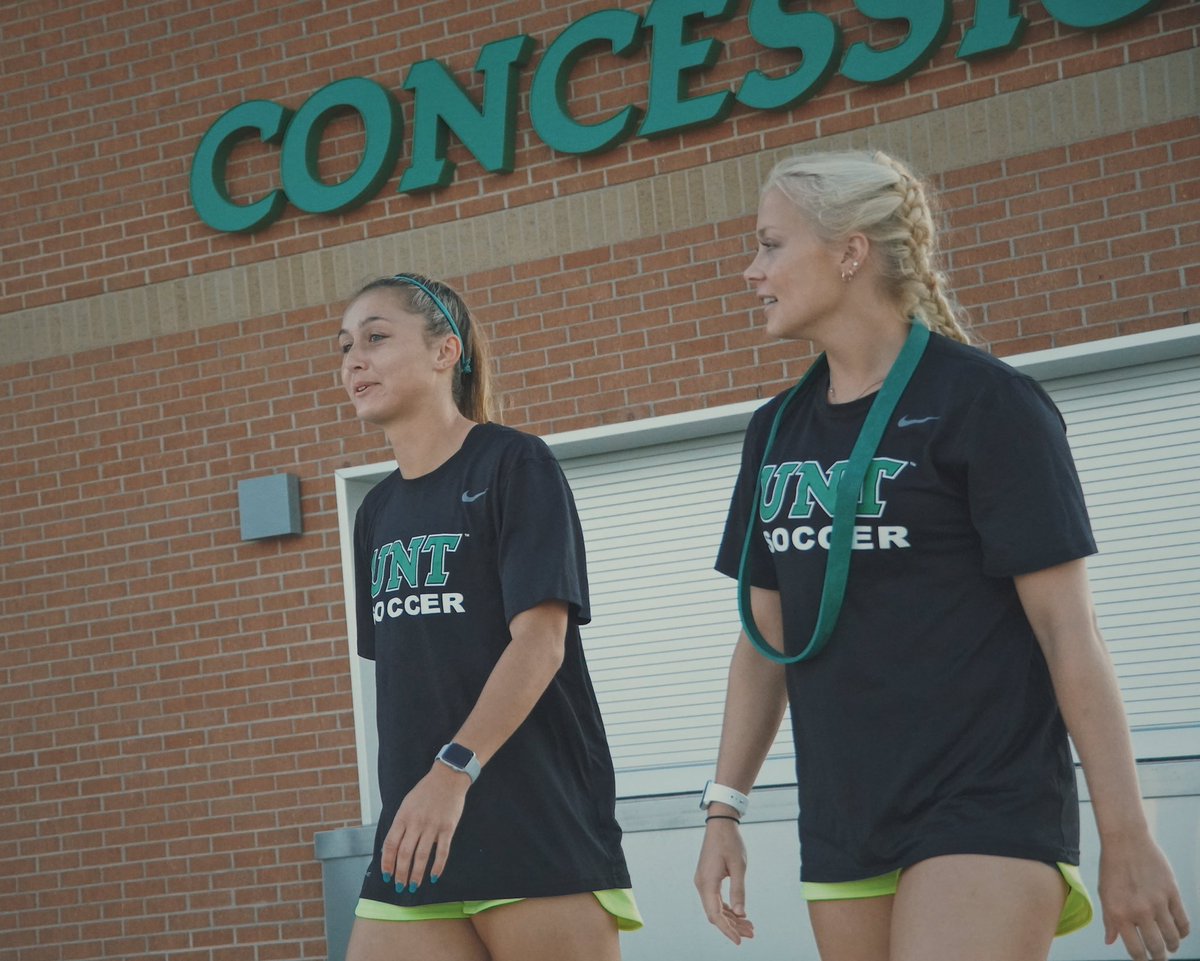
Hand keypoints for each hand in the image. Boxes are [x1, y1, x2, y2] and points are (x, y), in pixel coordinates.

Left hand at [380, 763, 469, 892]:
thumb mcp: (406, 804)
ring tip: (413, 886)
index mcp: (403, 816)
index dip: (387, 862)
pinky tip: (433, 877)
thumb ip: (400, 824)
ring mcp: (433, 826)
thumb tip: (392, 849)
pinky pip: (442, 852)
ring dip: (416, 874)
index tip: (386, 875)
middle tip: (399, 886)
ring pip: (422, 856)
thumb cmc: (425, 792)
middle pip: (405, 854)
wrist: (448, 777)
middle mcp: (416, 823)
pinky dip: (437, 867)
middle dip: (400, 873)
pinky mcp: (448, 828)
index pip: (391, 844)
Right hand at [694, 818, 754, 944]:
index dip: (727, 930)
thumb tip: (741, 913)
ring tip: (749, 926)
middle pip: (715, 914)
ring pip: (716, 907)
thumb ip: (739, 891)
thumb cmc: (730, 842)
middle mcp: (702, 884)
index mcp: (707, 883)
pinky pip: (716, 899)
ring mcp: (703, 882)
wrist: (720, 824)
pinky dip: (728, 908)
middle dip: (732, 926)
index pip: (715, 914)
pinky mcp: (707, 878)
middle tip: (751, 933)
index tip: (740, 940)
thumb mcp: (738, 867)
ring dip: (731, 918)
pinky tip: (740, 913)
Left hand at [1099, 834, 1190, 959]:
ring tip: (1171, 947)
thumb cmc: (1111, 867)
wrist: (1125, 841)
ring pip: (1173, 937)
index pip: (1135, 949)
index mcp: (1119, 913)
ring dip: (1173, 946)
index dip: (1142, 959)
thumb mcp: (1104, 894)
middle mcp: (1139, 911)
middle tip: (1160, 957)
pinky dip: (1183, 932)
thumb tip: (1110, 942)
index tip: (1144, 960)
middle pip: (1157, 947)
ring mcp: (1158, 902)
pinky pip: (1183, 921)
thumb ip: (1109, 920)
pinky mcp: (1172, 893)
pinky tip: (1179, 933)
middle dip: (1159, 957)